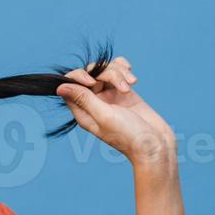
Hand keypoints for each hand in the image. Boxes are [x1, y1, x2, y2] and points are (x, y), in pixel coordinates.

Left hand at [55, 56, 175, 165]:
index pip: (70, 84)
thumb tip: (59, 87)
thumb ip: (83, 99)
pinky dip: (124, 69)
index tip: (93, 82)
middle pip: (90, 73)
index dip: (78, 77)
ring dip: (119, 73)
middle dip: (107, 74)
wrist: (155, 144)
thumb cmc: (129, 136)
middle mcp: (93, 102)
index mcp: (82, 111)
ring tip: (131, 86)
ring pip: (105, 70)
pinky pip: (118, 70)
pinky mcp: (123, 91)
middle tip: (123, 88)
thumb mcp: (104, 116)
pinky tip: (132, 78)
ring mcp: (109, 96)